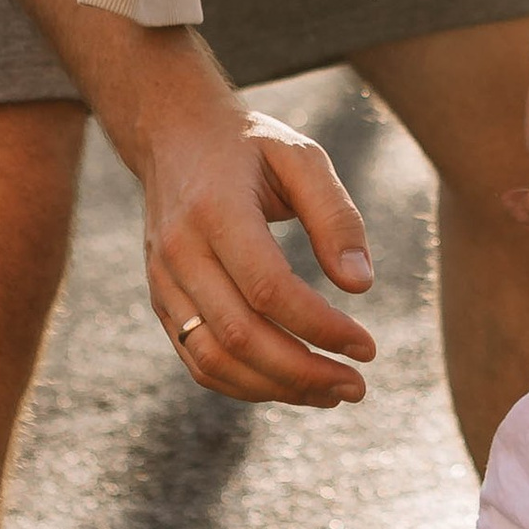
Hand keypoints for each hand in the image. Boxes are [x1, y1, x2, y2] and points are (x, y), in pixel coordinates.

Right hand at [126, 41, 376, 408]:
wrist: (173, 136)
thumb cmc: (250, 146)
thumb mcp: (302, 158)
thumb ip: (336, 216)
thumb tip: (360, 286)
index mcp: (215, 210)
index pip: (267, 288)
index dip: (320, 327)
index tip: (367, 346)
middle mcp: (179, 251)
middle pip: (239, 335)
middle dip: (304, 372)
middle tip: (357, 386)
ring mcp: (163, 281)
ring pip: (213, 360)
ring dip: (276, 388)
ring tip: (331, 393)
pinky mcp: (161, 301)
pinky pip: (197, 360)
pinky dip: (245, 385)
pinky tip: (291, 385)